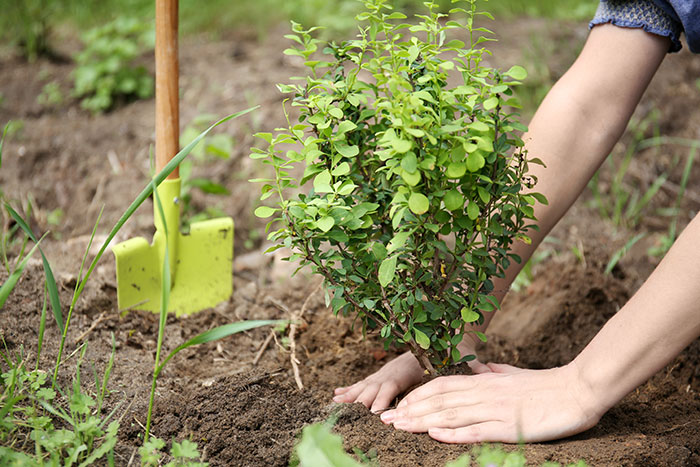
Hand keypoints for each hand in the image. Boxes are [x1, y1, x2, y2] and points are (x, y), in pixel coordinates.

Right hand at [333, 335, 486, 412]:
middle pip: (374, 386)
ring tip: (335, 404)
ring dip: (351, 396)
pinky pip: (364, 382)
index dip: (384, 398)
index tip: (376, 412)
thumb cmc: (455, 350)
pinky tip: (336, 395)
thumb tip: (481, 366)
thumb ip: (469, 364)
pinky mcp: (384, 374)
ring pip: (365, 384)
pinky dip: (350, 389)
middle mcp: (395, 368)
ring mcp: (387, 370)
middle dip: (361, 400)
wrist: (449, 334)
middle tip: (349, 414)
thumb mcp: (461, 357)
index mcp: (410, 366)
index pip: (393, 385)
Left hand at [379, 362, 601, 442]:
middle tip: (386, 420)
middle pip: (439, 400)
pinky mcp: (510, 426)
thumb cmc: (547, 384)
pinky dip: (454, 432)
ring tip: (399, 427)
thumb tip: (482, 368)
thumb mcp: (514, 375)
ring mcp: (495, 409)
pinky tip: (435, 434)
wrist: (578, 389)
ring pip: (451, 414)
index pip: (442, 385)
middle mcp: (484, 392)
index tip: (400, 405)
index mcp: (484, 381)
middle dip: (410, 410)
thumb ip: (495, 373)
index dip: (418, 395)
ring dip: (422, 421)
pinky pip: (476, 430)